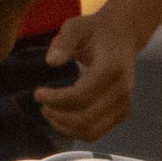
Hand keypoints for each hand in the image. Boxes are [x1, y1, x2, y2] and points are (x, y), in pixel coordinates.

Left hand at [34, 10, 137, 138]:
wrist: (123, 36)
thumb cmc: (96, 31)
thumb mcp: (76, 27)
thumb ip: (63, 42)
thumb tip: (51, 62)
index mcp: (110, 70)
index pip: (80, 96)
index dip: (55, 99)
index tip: (38, 93)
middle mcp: (121, 91)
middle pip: (84, 119)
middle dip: (57, 115)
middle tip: (42, 104)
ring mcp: (123, 105)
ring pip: (89, 131)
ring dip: (64, 127)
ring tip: (49, 112)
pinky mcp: (122, 114)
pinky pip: (96, 133)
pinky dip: (75, 131)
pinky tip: (62, 117)